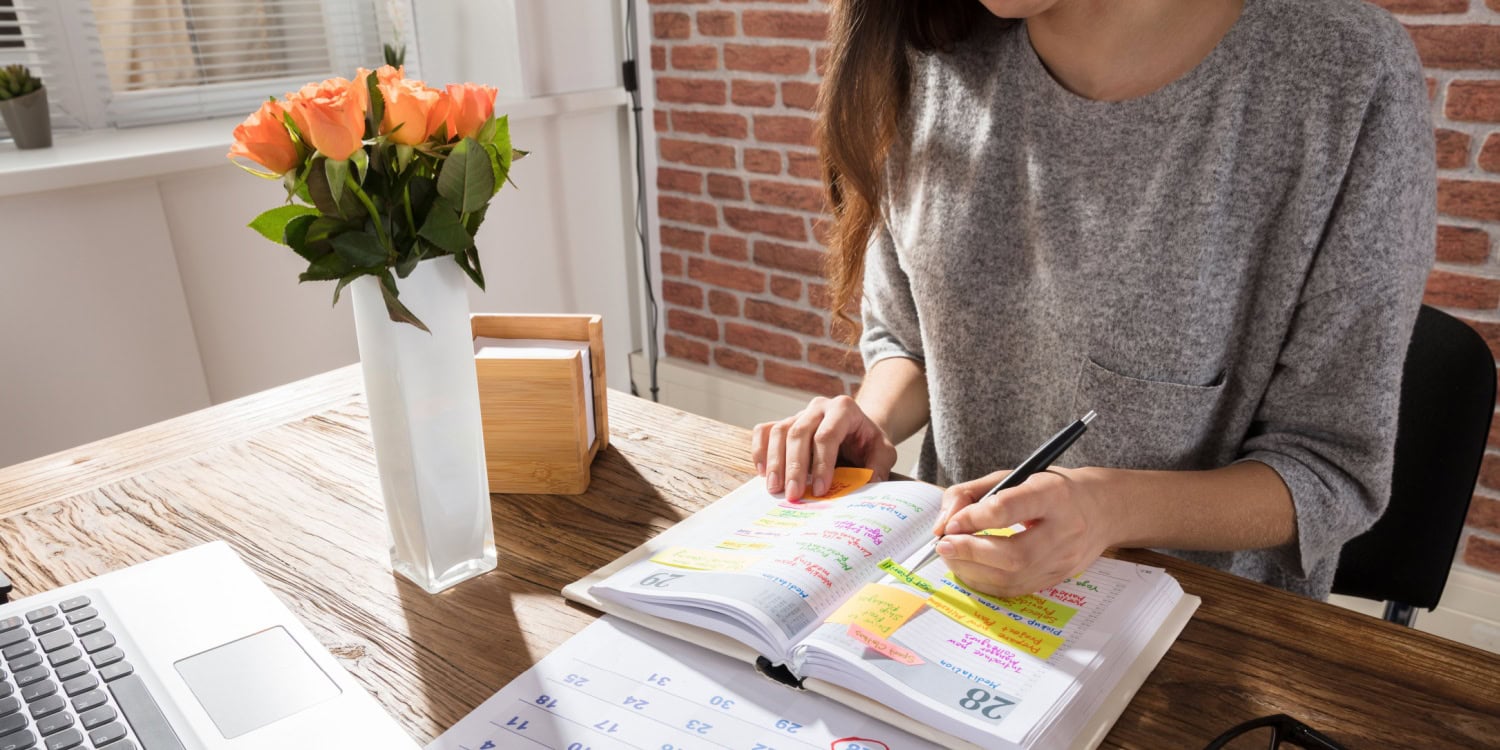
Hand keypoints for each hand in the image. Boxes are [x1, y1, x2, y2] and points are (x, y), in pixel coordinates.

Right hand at [750, 395, 897, 500]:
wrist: (858, 430)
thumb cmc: (868, 442)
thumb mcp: (883, 452)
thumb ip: (878, 467)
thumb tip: (868, 486)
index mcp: (844, 409)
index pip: (827, 435)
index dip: (821, 464)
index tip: (820, 490)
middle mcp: (818, 407)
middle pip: (799, 433)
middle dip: (794, 467)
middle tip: (793, 495)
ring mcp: (799, 413)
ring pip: (779, 431)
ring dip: (774, 462)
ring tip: (775, 488)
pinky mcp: (785, 423)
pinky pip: (764, 431)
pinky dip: (760, 450)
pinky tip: (763, 473)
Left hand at [934, 467, 1111, 597]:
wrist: (1102, 509)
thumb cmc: (1051, 489)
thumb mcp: (1013, 476)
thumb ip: (972, 493)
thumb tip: (943, 523)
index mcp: (1053, 494)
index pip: (1009, 508)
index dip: (973, 519)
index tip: (950, 524)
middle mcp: (1065, 529)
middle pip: (1013, 554)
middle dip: (970, 552)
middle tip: (944, 546)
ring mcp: (1064, 559)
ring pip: (1013, 577)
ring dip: (972, 571)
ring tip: (952, 557)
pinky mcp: (1059, 578)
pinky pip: (1016, 589)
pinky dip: (986, 582)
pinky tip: (970, 569)